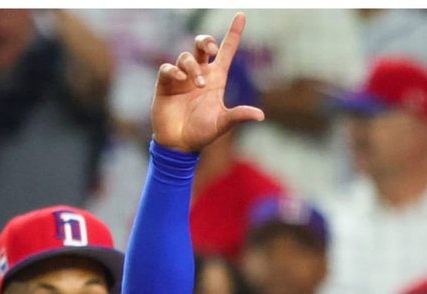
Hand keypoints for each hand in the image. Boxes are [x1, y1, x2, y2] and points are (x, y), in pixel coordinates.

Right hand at [151, 12, 264, 152]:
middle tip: (211, 50)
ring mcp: (181, 78)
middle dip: (205, 41)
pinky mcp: (166, 84)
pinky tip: (180, 78)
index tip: (242, 15)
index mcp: (216, 79)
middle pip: (201, 45)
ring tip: (198, 84)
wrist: (179, 145)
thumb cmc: (202, 133)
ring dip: (193, 67)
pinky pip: (167, 68)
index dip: (234, 33)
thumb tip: (260, 116)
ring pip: (186, 57)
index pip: (227, 51)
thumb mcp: (223, 123)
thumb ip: (239, 116)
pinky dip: (174, 70)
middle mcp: (199, 74)